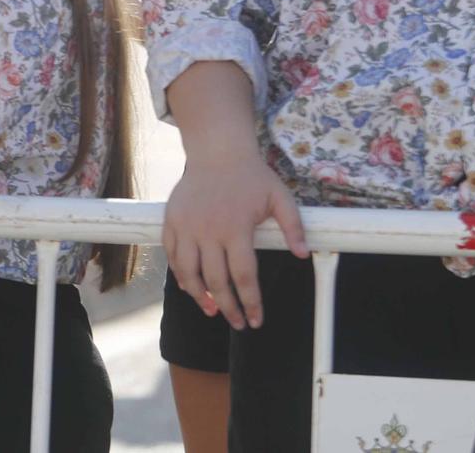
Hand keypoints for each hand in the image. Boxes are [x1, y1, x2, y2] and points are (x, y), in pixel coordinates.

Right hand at [162, 148, 306, 329]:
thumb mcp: (280, 197)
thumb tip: (302, 254)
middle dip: (228, 307)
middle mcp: (208, 230)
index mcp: (236, 228)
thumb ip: (293, 226)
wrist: (216, 151)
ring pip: (188, 272)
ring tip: (211, 310)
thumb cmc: (251, 176)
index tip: (256, 320)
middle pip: (216, 281)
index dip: (251, 302)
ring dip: (199, 296)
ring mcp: (186, 225)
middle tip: (238, 323)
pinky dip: (179, 274)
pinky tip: (190, 286)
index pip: (243, 276)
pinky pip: (171, 255)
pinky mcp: (172, 220)